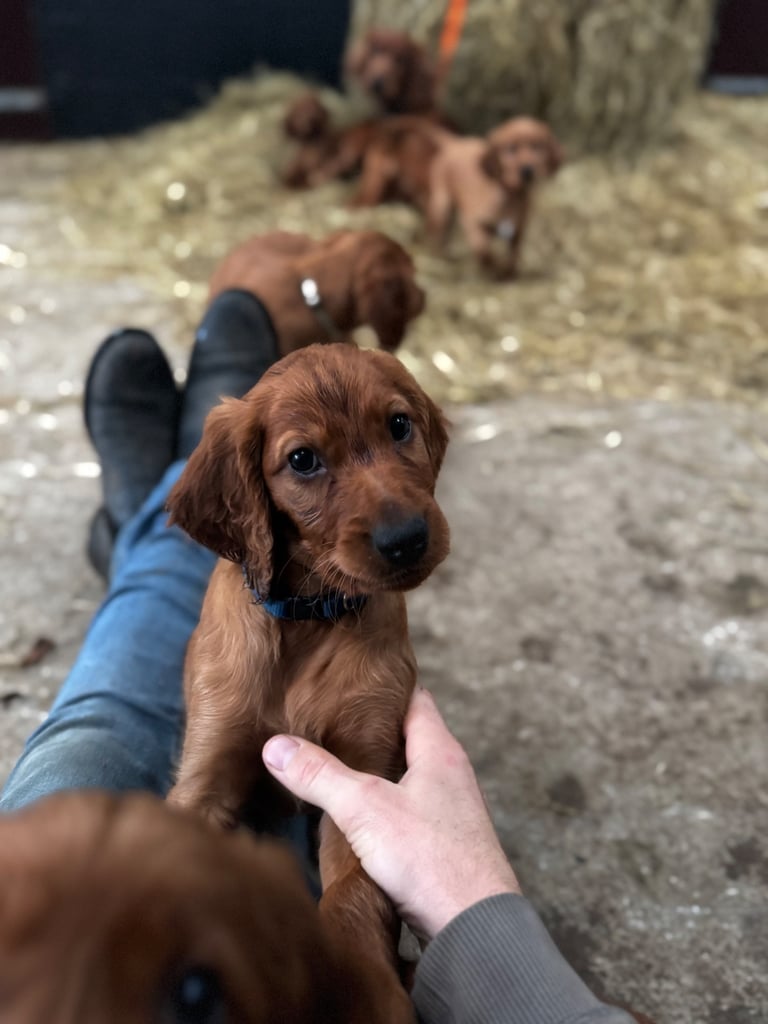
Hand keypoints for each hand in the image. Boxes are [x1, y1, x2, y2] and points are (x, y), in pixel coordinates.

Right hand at [262, 688, 520, 939]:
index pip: (413, 698)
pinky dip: (382, 807)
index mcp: (441, 751)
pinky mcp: (444, 845)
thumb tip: (276, 746)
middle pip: (408, 738)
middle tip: (329, 721)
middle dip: (370, 730)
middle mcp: (451, 775)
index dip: (382, 687)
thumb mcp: (365, 809)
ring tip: (334, 766)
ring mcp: (450, 811)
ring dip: (375, 772)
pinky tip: (356, 819)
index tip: (349, 680)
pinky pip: (408, 811)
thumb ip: (320, 775)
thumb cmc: (432, 860)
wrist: (475, 930)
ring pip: (406, 777)